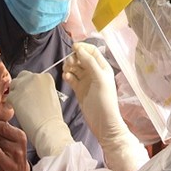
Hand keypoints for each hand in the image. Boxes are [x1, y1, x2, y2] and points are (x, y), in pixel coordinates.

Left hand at [8, 71, 73, 157]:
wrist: (48, 127)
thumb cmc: (52, 117)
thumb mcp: (51, 96)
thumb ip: (41, 89)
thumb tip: (32, 91)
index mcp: (46, 77)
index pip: (33, 76)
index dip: (30, 86)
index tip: (30, 93)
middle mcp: (35, 77)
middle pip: (22, 77)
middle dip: (21, 87)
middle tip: (23, 99)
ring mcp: (24, 85)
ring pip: (13, 86)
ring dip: (15, 94)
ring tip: (20, 106)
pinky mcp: (15, 95)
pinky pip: (9, 97)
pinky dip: (11, 104)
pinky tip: (17, 111)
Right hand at [63, 43, 148, 170]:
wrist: (103, 122)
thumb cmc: (104, 100)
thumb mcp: (99, 78)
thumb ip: (89, 62)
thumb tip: (78, 48)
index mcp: (102, 67)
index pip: (92, 51)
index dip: (83, 47)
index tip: (73, 48)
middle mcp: (94, 72)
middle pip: (81, 58)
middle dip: (74, 57)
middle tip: (69, 64)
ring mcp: (86, 80)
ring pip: (75, 67)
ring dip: (69, 66)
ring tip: (67, 72)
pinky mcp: (79, 89)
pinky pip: (71, 77)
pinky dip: (68, 76)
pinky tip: (67, 78)